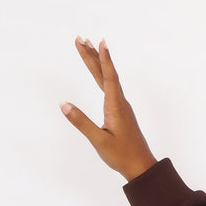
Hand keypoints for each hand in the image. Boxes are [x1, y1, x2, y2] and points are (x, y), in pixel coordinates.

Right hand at [60, 37, 157, 180]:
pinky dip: (103, 75)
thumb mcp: (99, 140)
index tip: (100, 42)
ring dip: (97, 63)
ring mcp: (121, 106)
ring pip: (108, 79)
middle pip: (105, 74)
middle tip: (81, 38)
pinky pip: (110, 87)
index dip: (104, 59)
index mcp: (115, 107)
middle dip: (93, 55)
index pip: (109, 77)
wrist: (141, 167)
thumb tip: (64, 105)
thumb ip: (81, 122)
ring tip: (87, 47)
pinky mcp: (120, 112)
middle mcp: (120, 103)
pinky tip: (100, 73)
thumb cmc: (122, 156)